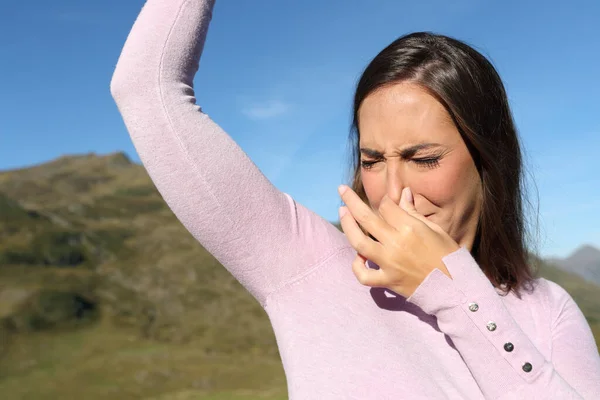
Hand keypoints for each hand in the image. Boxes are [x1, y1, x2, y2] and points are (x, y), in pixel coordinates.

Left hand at [337, 185, 459, 297]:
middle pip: (366, 218)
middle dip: (351, 201)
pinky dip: (357, 267)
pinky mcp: (387, 281)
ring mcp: (389, 263)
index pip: (385, 207)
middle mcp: (396, 243)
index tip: (383, 202)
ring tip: (343, 213)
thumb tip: (403, 192)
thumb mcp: (435, 229)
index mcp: (409, 228)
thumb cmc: (448, 255)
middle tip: (342, 191)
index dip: (383, 201)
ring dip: (348, 226)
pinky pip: (364, 275)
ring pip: (358, 242)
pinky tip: (357, 258)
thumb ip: (413, 212)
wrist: (455, 288)